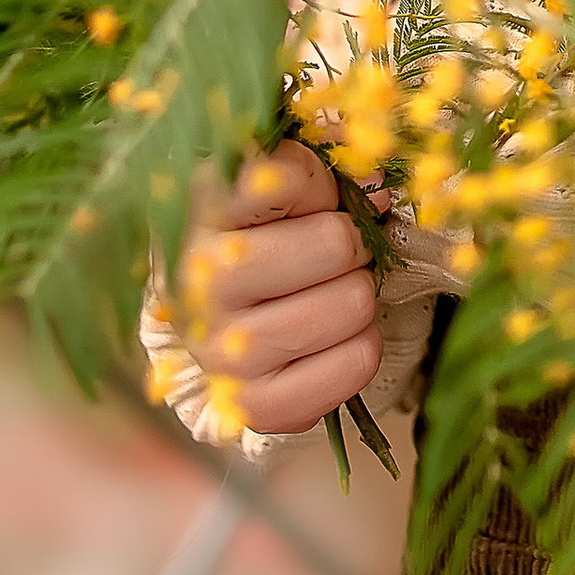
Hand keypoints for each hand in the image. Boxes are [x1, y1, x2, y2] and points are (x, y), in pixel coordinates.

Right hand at [179, 141, 379, 436]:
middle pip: (335, 242)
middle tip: (329, 258)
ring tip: (330, 296)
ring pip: (352, 303)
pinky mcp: (250, 404)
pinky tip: (335, 340)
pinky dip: (362, 349)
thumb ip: (317, 171)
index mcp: (198, 208)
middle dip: (349, 246)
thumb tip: (378, 190)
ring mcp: (217, 347)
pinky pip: (353, 365)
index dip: (322, 186)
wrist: (206, 333)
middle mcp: (197, 278)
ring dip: (358, 298)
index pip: (288, 175)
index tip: (314, 201)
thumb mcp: (270, 191)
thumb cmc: (253, 245)